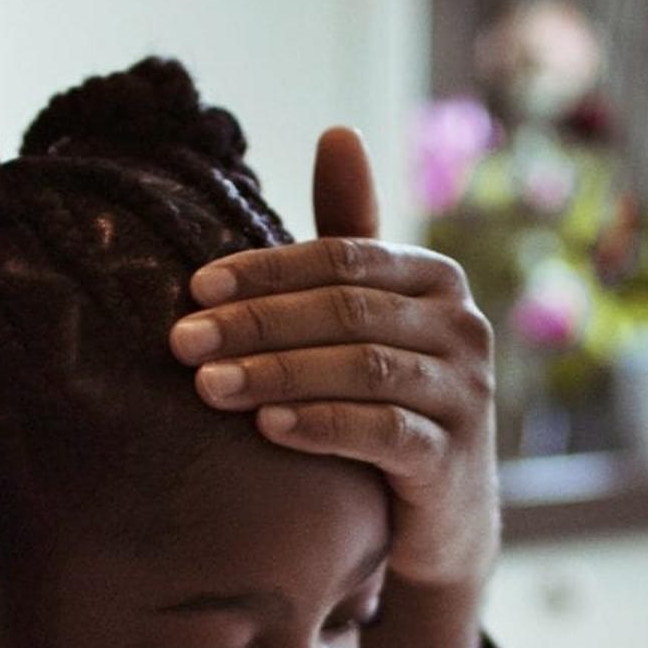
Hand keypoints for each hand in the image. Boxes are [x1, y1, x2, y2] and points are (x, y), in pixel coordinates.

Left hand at [169, 127, 498, 591]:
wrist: (438, 518)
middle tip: (181, 341)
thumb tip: (338, 130)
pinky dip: (321, 425)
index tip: (194, 289)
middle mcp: (463, 327)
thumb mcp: (369, 320)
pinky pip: (382, 431)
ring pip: (361, 367)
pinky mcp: (454, 458)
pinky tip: (267, 429)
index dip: (265, 270)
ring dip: (276, 373)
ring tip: (207, 386)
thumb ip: (350, 236)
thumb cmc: (390, 403)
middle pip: (347, 310)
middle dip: (257, 323)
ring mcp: (466, 393)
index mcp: (437, 279)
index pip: (342, 258)